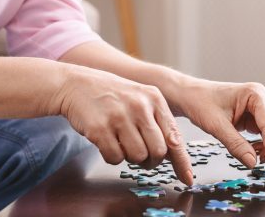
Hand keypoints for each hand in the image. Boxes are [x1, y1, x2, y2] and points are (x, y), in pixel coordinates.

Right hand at [52, 64, 193, 184]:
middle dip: (151, 160)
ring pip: (137, 157)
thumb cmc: (113, 96)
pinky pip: (115, 158)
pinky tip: (107, 142)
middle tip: (141, 156)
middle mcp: (140, 106)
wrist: (78, 85)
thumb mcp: (141, 99)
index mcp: (155, 98)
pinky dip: (112, 157)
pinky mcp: (100, 128)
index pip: (174, 136)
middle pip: (157, 151)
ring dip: (130, 157)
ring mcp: (120, 116)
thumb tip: (174, 153)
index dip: (181, 161)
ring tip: (121, 143)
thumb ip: (158, 122)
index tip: (187, 178)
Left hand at [175, 80, 264, 172]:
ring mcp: (261, 107)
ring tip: (256, 156)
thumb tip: (253, 163)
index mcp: (255, 94)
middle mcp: (262, 98)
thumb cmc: (200, 103)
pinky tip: (253, 150)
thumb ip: (236, 145)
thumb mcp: (216, 126)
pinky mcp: (257, 116)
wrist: (190, 96)